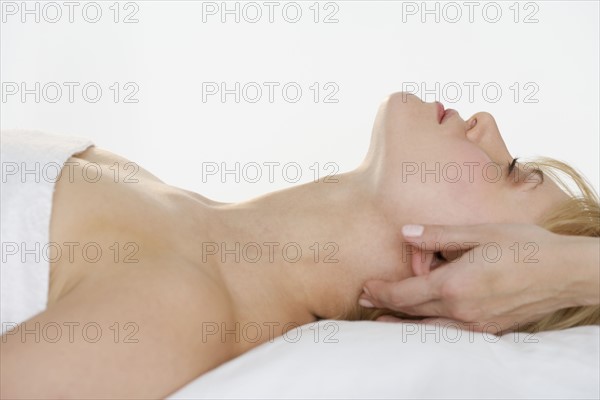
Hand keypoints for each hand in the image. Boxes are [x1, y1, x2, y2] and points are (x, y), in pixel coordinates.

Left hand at [359, 223, 597, 331]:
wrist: (565, 273)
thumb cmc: (524, 246)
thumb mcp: (479, 233)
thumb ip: (439, 236)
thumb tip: (406, 233)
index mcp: (455, 284)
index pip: (406, 294)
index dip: (382, 292)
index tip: (365, 289)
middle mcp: (461, 310)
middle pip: (413, 312)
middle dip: (386, 306)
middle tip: (365, 302)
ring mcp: (476, 324)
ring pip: (428, 328)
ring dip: (402, 323)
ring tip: (382, 321)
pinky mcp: (489, 329)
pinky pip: (449, 333)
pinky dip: (428, 329)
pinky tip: (423, 325)